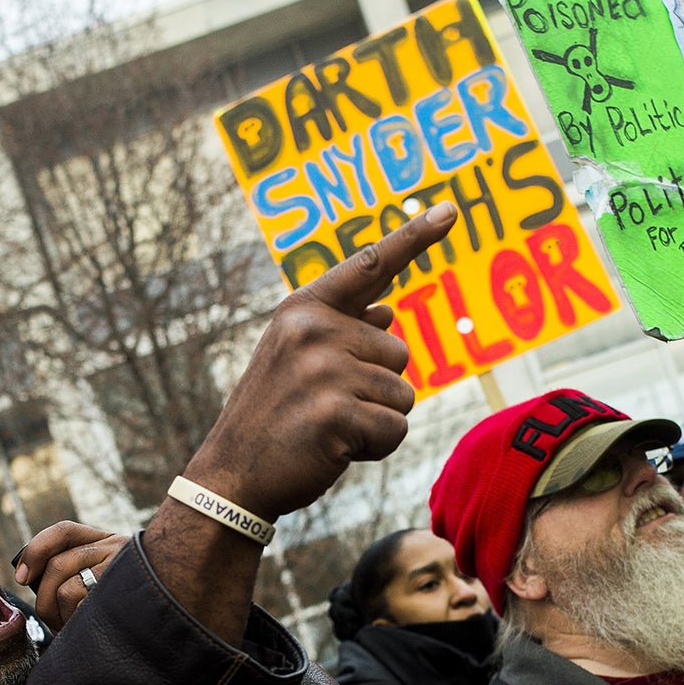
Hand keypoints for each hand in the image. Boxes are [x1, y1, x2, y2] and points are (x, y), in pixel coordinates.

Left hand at [12, 523, 128, 633]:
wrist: (181, 605)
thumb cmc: (136, 603)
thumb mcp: (110, 576)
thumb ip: (78, 569)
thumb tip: (29, 578)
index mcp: (109, 540)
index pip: (64, 532)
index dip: (36, 551)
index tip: (21, 577)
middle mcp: (117, 547)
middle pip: (58, 565)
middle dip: (44, 599)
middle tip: (53, 620)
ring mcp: (123, 569)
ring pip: (67, 589)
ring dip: (61, 616)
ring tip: (73, 629)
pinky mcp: (124, 594)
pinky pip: (83, 607)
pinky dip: (75, 623)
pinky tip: (86, 631)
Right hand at [183, 200, 456, 520]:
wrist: (232, 475)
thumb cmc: (273, 416)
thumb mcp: (296, 358)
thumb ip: (341, 329)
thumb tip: (387, 310)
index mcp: (303, 309)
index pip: (369, 266)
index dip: (414, 237)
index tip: (451, 210)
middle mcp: (314, 330)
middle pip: (399, 353)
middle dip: (376, 389)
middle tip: (326, 407)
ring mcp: (325, 370)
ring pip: (403, 394)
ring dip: (377, 420)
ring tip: (329, 428)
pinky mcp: (338, 414)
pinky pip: (395, 428)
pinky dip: (376, 447)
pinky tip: (337, 450)